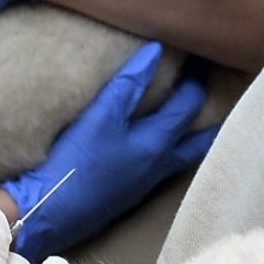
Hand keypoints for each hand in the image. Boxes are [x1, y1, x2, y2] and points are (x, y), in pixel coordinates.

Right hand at [3, 43, 215, 260]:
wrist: (50, 212)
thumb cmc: (76, 163)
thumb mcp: (100, 117)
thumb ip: (128, 84)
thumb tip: (156, 51)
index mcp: (158, 143)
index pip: (189, 104)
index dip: (196, 78)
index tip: (200, 57)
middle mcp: (160, 166)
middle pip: (199, 141)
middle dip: (210, 117)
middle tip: (213, 96)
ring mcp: (145, 184)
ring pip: (182, 157)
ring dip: (192, 138)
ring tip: (193, 121)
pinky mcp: (129, 194)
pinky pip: (162, 169)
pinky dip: (169, 151)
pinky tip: (154, 146)